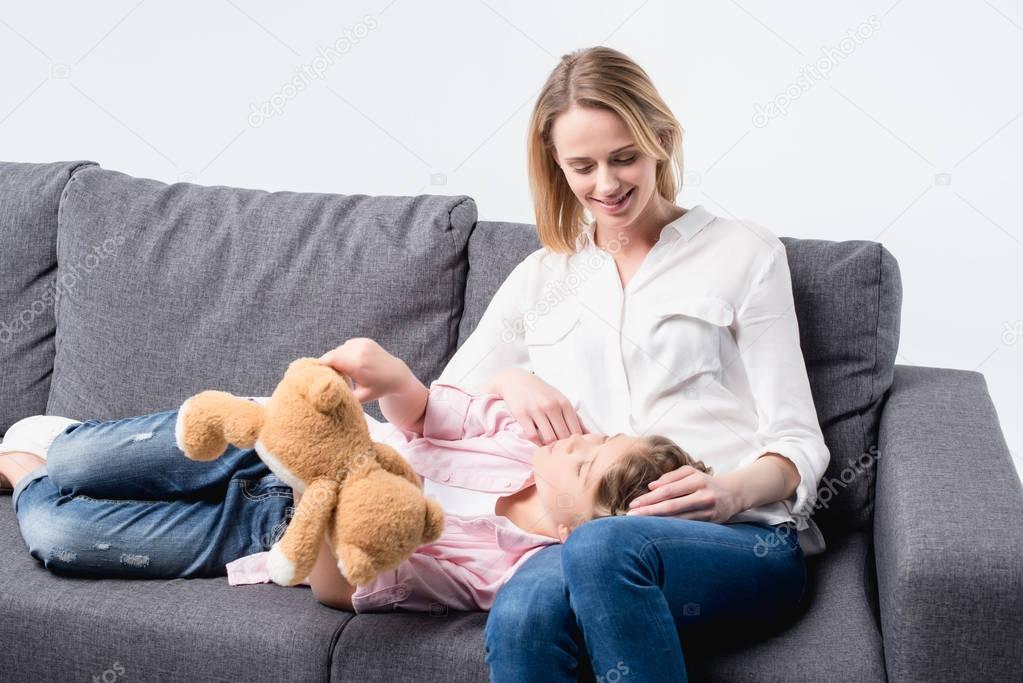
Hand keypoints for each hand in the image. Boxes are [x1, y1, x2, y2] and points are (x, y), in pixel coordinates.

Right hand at [318, 338, 409, 402]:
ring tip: (342, 371)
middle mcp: (360, 351)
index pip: (330, 359)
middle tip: (327, 375)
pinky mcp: (365, 341)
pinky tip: (351, 363)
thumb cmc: (378, 389)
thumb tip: (326, 397)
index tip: (314, 373)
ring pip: (339, 349)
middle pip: (333, 354)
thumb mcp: (361, 397)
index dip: (320, 365)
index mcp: (358, 365)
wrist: (397, 375)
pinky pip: (347, 346)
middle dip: (328, 363)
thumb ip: (343, 396)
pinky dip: (345, 353)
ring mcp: (363, 344)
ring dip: (337, 358)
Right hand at [486, 367, 587, 444]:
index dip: (575, 443)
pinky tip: (539, 443)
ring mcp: (536, 410)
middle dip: (563, 447)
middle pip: (563, 436)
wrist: (517, 381)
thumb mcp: (561, 400)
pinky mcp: (522, 414)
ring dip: (551, 447)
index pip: (575, 430)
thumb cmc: (542, 393)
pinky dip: (537, 444)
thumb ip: (574, 417)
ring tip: (551, 451)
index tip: (572, 450)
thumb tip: (589, 434)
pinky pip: (533, 436)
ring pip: (549, 438)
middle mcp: (552, 406)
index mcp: (564, 403)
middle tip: (562, 455)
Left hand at [626, 466, 743, 523]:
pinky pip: (686, 526)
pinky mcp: (710, 523)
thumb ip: (670, 478)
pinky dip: (670, 528)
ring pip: (678, 519)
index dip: (649, 498)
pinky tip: (657, 530)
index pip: (667, 491)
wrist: (733, 493)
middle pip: (671, 506)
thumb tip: (651, 487)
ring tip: (639, 525)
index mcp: (696, 480)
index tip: (633, 504)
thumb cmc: (705, 482)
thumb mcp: (690, 473)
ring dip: (657, 523)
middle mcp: (703, 496)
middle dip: (649, 512)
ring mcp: (708, 511)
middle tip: (630, 517)